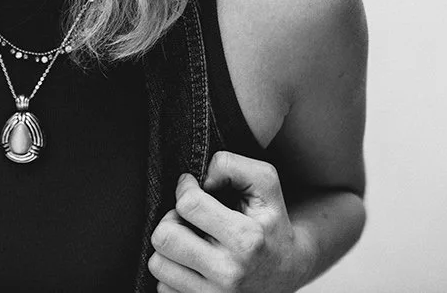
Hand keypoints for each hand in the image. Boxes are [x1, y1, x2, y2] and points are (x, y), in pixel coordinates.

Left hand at [148, 151, 309, 292]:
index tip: (191, 188)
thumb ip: (234, 165)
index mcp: (247, 239)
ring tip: (189, 241)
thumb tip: (201, 177)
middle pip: (164, 237)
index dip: (184, 188)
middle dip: (171, 220)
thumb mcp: (267, 185)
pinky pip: (163, 286)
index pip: (188, 205)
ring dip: (169, 248)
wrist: (288, 270)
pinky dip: (173, 272)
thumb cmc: (271, 224)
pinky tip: (192, 263)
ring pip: (158, 263)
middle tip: (187, 219)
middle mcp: (229, 272)